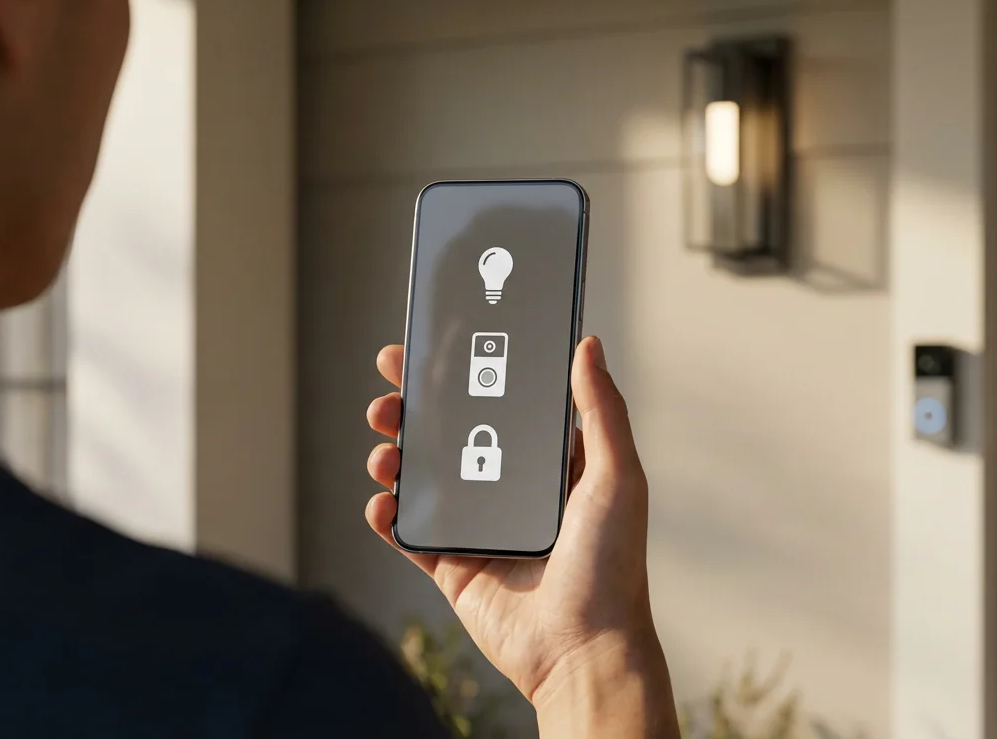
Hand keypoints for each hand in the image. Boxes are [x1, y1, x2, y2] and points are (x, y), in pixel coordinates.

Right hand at [365, 336, 675, 731]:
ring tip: (384, 448)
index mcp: (550, 465)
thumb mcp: (616, 477)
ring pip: (423, 479)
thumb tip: (588, 344)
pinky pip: (410, 535)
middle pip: (451, 435)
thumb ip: (600, 410)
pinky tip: (380, 501)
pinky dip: (387, 516)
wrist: (582, 651)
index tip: (432, 347)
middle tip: (389, 391)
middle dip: (415, 410)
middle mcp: (512, 492)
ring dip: (395, 456)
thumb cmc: (612, 566)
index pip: (500, 405)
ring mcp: (480, 529)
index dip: (465, 374)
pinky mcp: (454, 567)